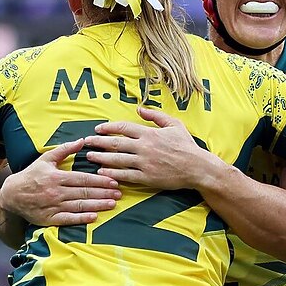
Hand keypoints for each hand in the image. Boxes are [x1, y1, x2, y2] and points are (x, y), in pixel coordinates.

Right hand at [0, 139, 121, 225]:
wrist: (11, 195)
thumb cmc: (32, 175)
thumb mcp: (46, 159)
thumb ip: (65, 150)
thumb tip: (82, 140)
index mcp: (57, 177)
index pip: (83, 179)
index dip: (100, 181)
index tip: (114, 181)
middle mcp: (56, 192)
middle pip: (84, 193)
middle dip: (103, 193)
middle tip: (119, 193)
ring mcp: (53, 206)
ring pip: (79, 206)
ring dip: (97, 205)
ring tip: (112, 204)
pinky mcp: (49, 219)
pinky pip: (68, 219)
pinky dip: (81, 219)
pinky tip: (94, 217)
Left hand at [85, 107, 213, 189]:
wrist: (197, 168)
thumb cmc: (187, 145)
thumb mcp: (174, 124)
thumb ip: (156, 116)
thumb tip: (139, 108)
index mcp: (149, 133)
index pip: (123, 128)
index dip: (108, 128)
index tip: (98, 129)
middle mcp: (144, 147)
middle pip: (115, 144)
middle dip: (98, 143)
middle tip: (87, 143)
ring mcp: (144, 163)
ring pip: (117, 160)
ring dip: (101, 158)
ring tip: (90, 157)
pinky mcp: (146, 177)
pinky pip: (125, 175)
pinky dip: (112, 173)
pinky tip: (102, 172)